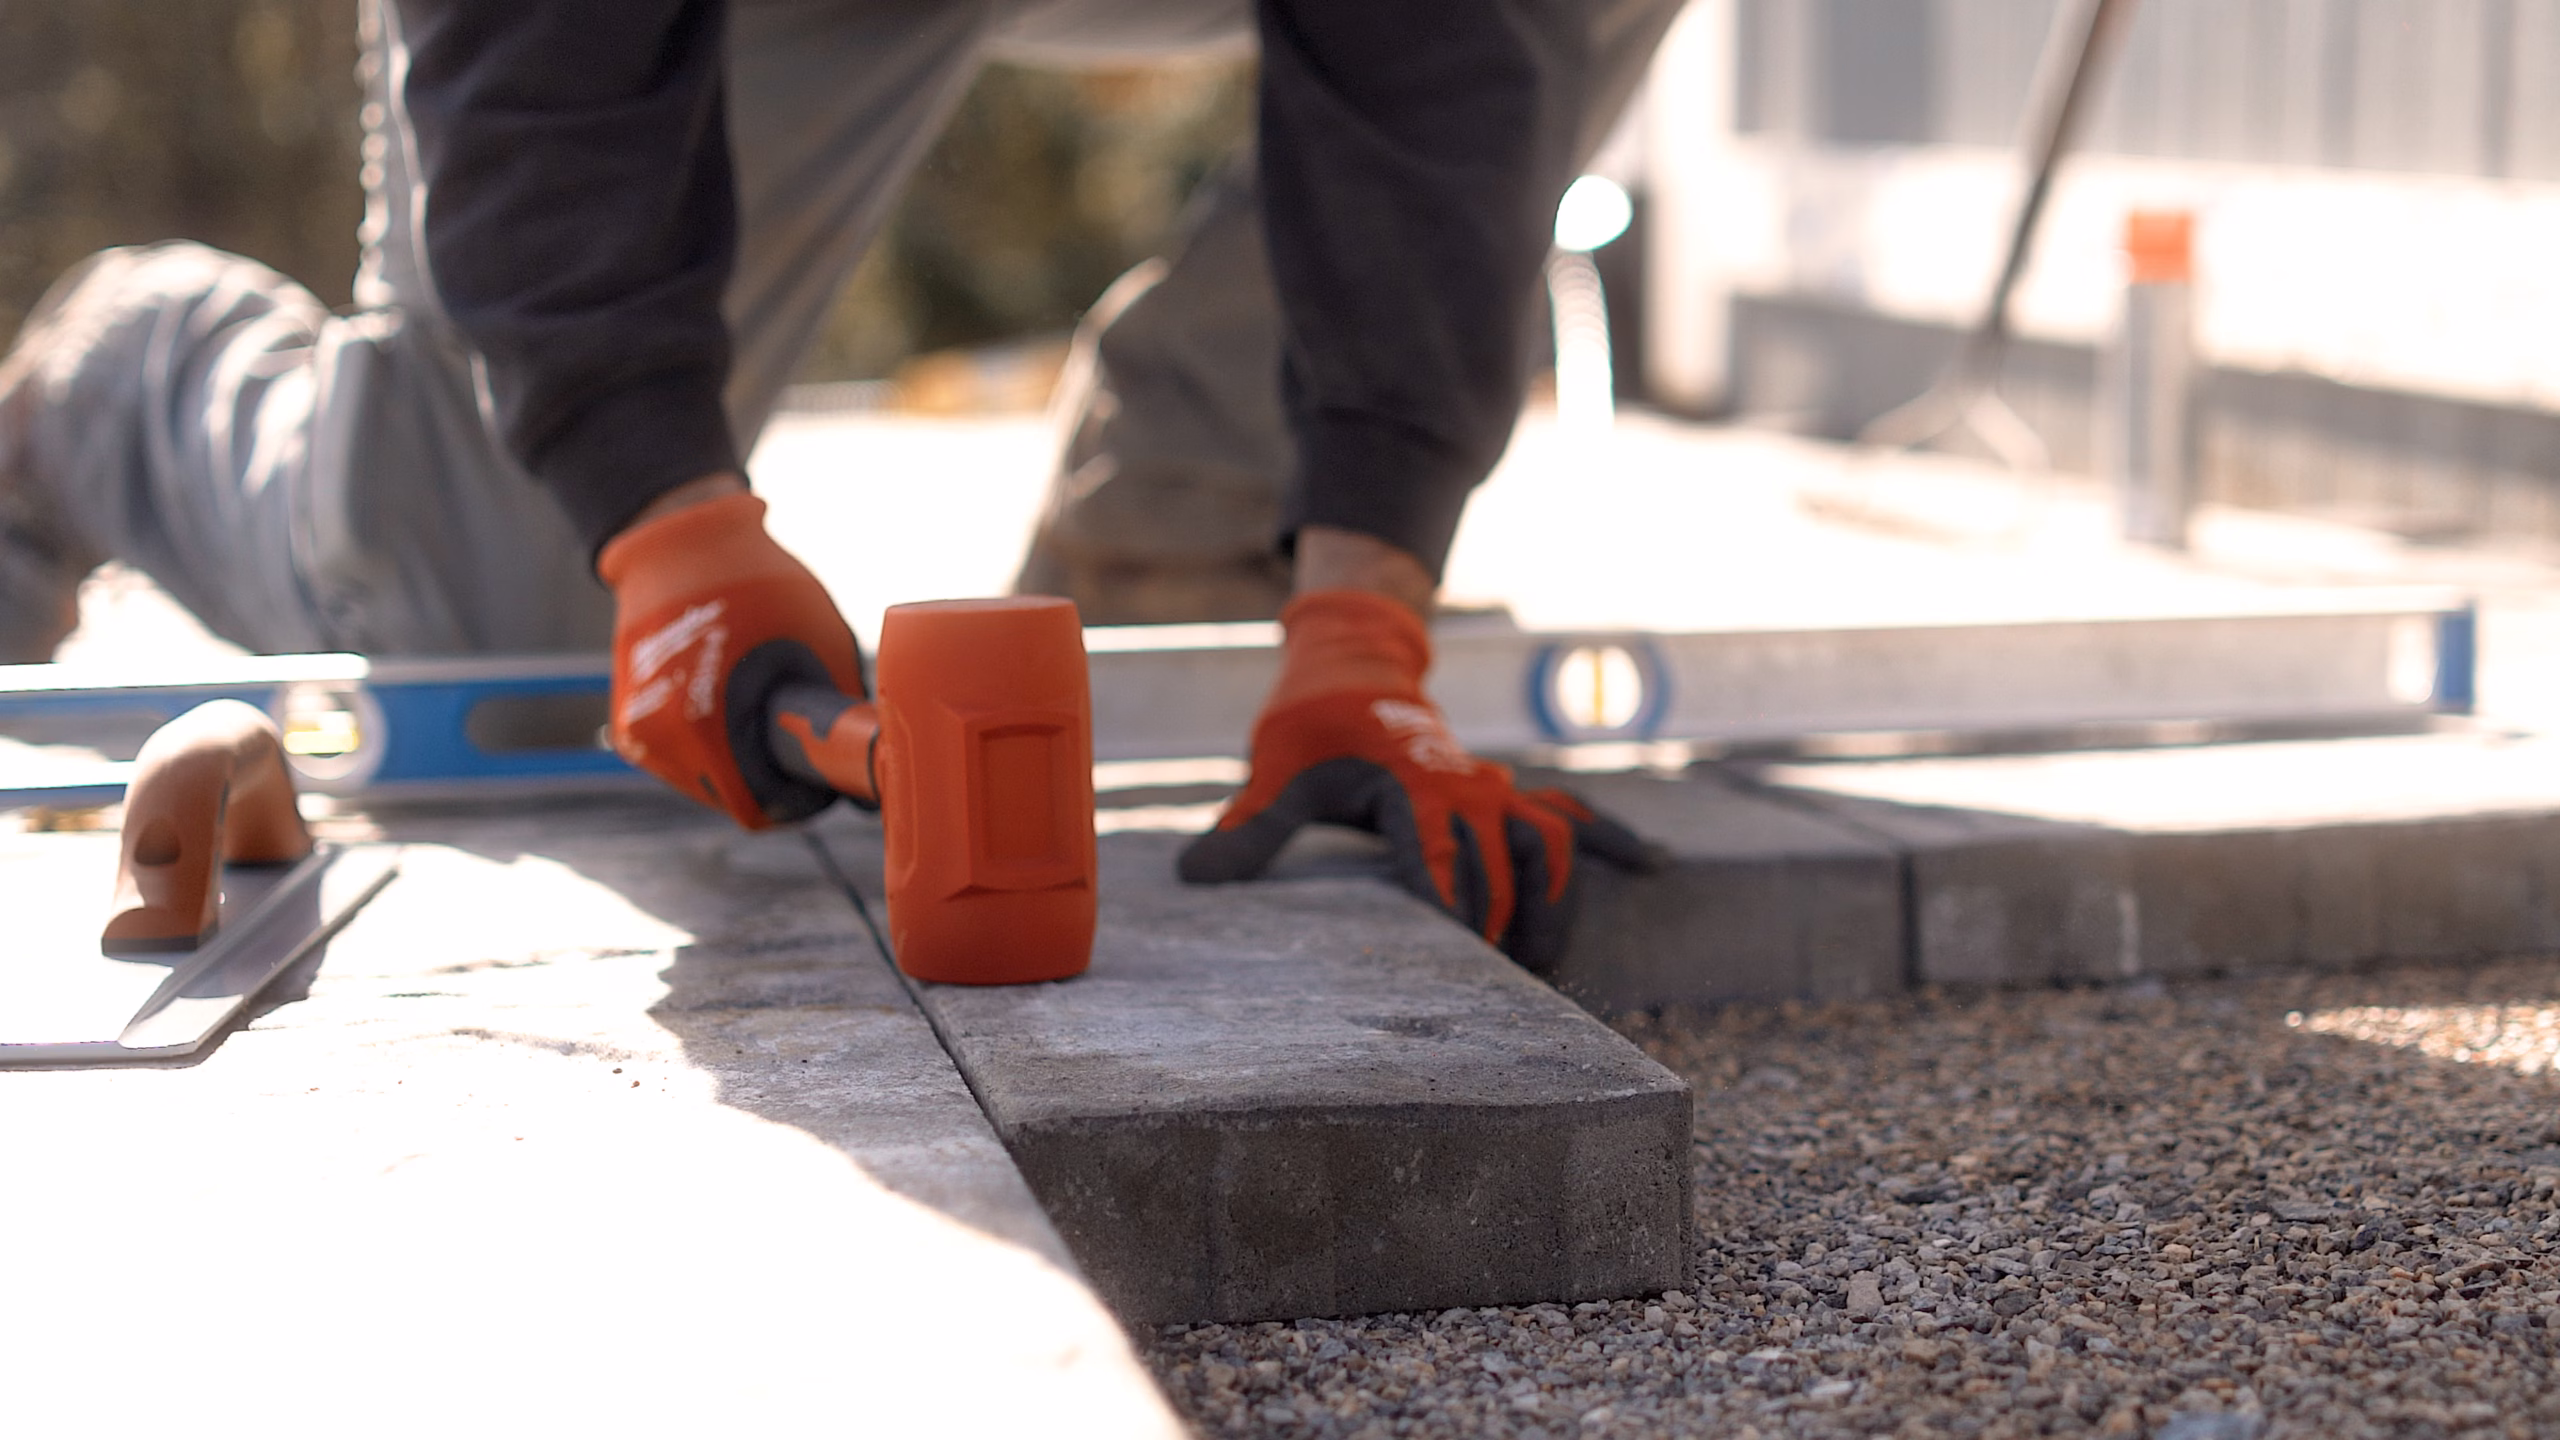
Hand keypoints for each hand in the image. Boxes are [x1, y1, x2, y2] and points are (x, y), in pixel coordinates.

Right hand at [597, 488, 865, 827]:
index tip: (824, 774)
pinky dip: (711, 748)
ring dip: (740, 764)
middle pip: (734, 798)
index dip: (801, 795)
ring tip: (765, 716)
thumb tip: (873, 755)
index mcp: (701, 726)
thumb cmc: (758, 579)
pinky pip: (683, 760)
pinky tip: (733, 711)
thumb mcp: (821, 638)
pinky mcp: (629, 723)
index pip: (759, 807)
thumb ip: (837, 702)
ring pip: (707, 784)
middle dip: (772, 777)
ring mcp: (638, 732)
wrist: (678, 538)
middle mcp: (660, 736)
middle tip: (803, 742)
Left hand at [1178, 589, 1654, 970]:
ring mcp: (1495, 789)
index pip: (1432, 860)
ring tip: (1547, 966)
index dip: (1446, 911)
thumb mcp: (1275, 772)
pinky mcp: (1512, 792)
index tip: (1457, 963)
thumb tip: (1195, 876)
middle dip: (1499, 932)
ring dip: (1553, 907)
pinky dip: (1616, 838)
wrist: (1353, 669)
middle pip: (1498, 870)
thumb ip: (1248, 828)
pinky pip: (1574, 815)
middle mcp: (1463, 788)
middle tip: (1497, 1002)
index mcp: (1405, 787)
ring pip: (1548, 848)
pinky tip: (1657, 866)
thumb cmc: (1309, 731)